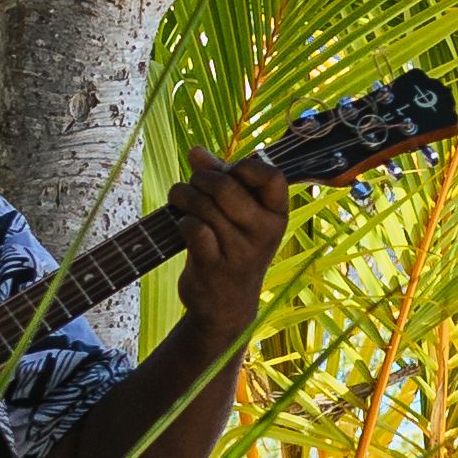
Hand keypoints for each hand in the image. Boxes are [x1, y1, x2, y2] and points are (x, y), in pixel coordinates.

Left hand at [160, 153, 292, 336]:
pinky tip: (182, 226)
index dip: (245, 166)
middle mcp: (264, 233)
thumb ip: (221, 179)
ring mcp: (241, 252)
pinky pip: (193, 228)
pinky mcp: (215, 266)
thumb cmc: (232, 249)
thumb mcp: (239, 215)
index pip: (271, 176)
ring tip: (179, 201)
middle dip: (199, 179)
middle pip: (225, 186)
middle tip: (191, 187)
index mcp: (277, 215)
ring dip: (183, 197)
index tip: (229, 172)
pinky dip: (182, 222)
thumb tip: (196, 151)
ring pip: (203, 205)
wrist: (227, 307)